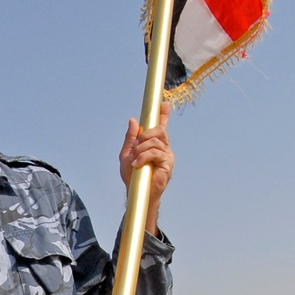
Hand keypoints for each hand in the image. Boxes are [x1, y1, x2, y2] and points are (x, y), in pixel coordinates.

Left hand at [119, 102, 173, 232]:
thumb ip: (131, 138)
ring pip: (155, 142)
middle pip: (159, 130)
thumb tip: (133, 120)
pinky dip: (144, 157)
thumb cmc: (132, 175)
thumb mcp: (127, 153)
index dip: (163, 115)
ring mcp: (167, 156)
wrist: (136, 191)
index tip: (164, 103)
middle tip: (136, 145)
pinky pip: (156, 153)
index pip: (161, 127)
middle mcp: (164, 148)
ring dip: (141, 149)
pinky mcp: (168, 164)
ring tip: (135, 161)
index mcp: (155, 144)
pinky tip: (138, 164)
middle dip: (145, 135)